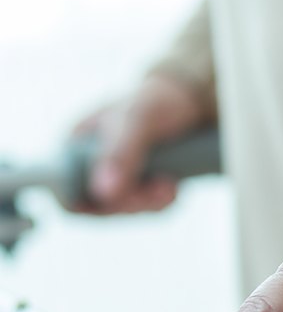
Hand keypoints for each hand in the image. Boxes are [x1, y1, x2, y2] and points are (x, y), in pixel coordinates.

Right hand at [69, 74, 209, 212]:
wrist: (189, 101)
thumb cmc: (154, 101)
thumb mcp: (136, 119)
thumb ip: (120, 152)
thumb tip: (104, 192)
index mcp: (75, 146)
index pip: (64, 191)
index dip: (89, 204)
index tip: (120, 198)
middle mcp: (91, 165)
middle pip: (99, 207)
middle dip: (131, 203)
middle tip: (160, 187)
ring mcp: (117, 177)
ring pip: (126, 210)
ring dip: (150, 203)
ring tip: (170, 183)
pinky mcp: (141, 185)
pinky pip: (147, 207)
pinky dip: (162, 202)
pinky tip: (174, 185)